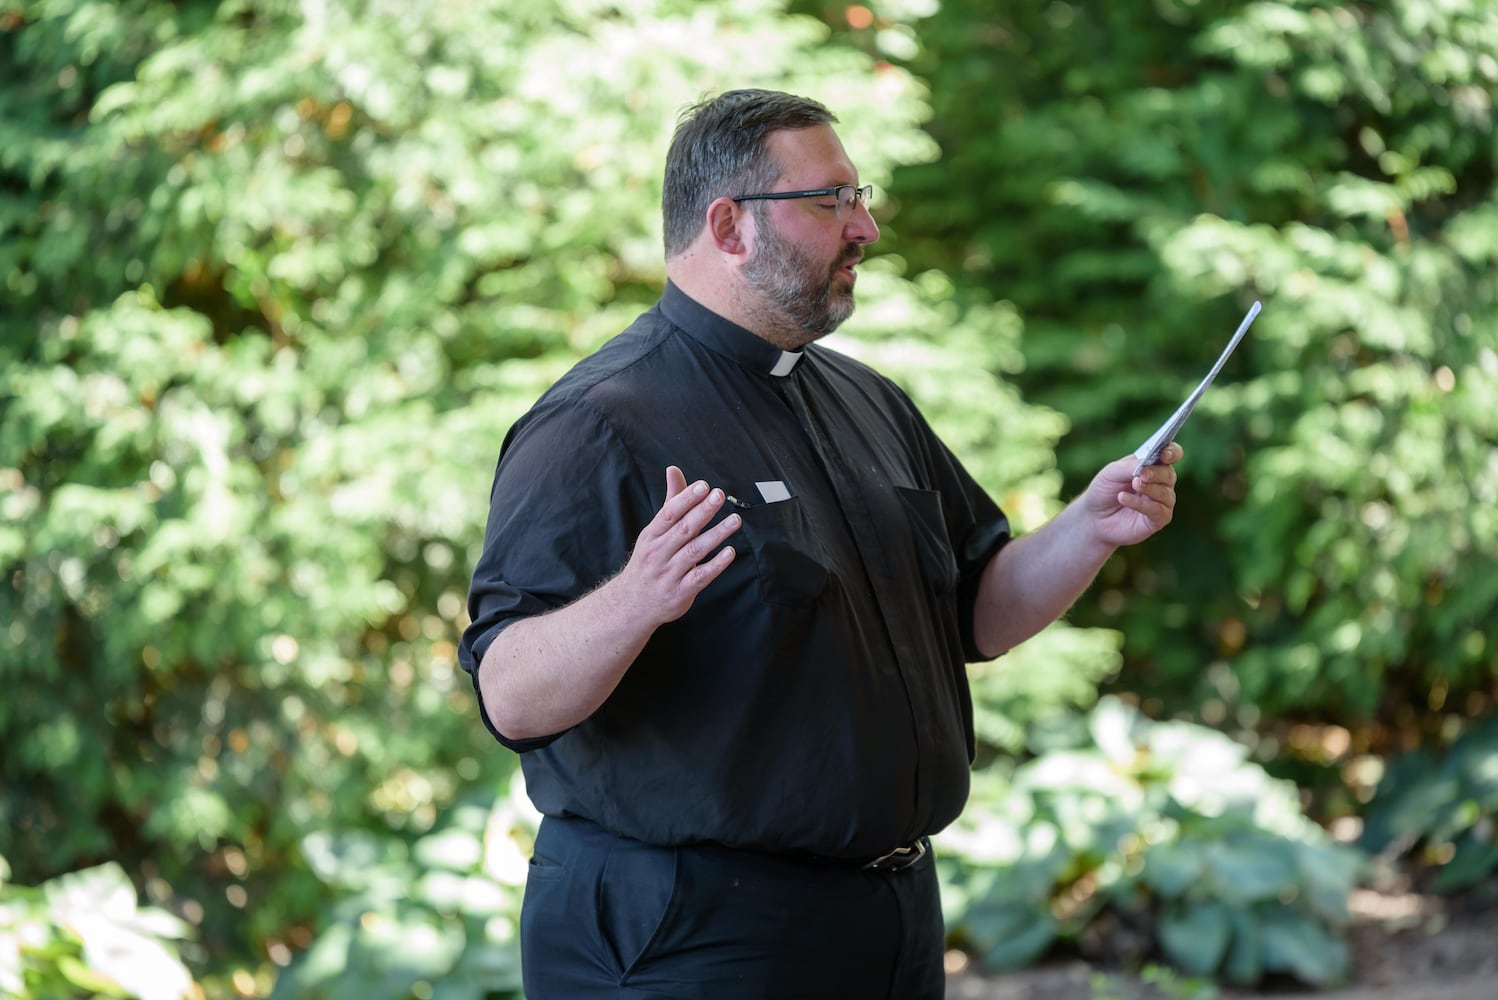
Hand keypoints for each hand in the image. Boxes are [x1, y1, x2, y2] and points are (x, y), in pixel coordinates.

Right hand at [615, 466, 741, 625]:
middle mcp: (659, 552)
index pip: (669, 514)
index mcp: (652, 535)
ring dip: (716, 534)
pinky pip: (701, 577)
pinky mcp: (681, 591)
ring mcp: (670, 573)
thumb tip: (674, 469)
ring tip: (735, 520)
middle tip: (720, 495)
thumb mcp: (654, 532)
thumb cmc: (649, 561)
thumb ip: (670, 502)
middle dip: (702, 511)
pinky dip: (716, 565)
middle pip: (683, 529)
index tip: (704, 486)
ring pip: (694, 551)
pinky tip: (730, 552)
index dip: (686, 499)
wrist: (632, 603)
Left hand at [1081, 443, 1181, 547]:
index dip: (1172, 452)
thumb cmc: (1105, 489)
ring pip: (1165, 493)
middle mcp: (1161, 482)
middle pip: (1169, 474)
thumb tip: (1147, 463)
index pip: (1172, 454)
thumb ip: (1132, 466)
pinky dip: (1140, 504)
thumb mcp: (1113, 472)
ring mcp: (1161, 502)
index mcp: (1153, 465)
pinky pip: (1157, 510)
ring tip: (1133, 484)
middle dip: (1156, 473)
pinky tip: (1123, 498)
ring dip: (1149, 488)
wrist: (1093, 516)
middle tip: (1142, 474)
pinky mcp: (1158, 519)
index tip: (1164, 455)